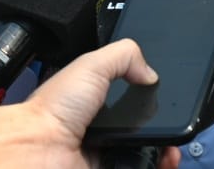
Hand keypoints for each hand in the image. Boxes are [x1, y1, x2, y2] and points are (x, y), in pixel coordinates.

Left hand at [23, 38, 180, 168]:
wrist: (38, 149)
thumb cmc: (55, 109)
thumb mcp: (91, 65)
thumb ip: (124, 56)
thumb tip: (151, 71)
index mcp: (95, 104)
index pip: (132, 102)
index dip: (152, 102)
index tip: (170, 102)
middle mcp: (102, 131)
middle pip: (144, 131)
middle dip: (165, 130)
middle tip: (175, 129)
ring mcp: (106, 156)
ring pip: (145, 155)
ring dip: (165, 152)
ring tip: (173, 150)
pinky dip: (155, 166)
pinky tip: (164, 160)